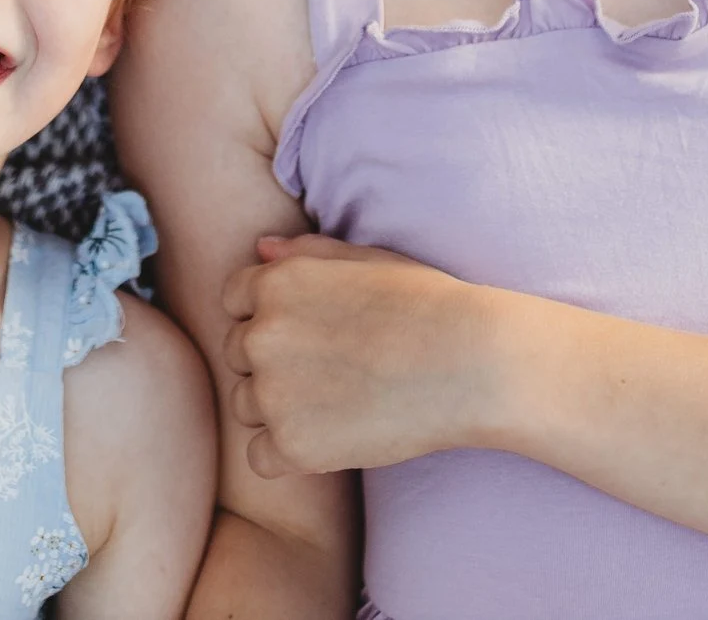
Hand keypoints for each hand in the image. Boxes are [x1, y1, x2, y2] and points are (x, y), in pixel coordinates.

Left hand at [220, 234, 492, 479]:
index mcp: (274, 283)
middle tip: (334, 370)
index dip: (272, 316)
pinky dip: (289, 454)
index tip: (313, 331)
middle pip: (238, 355)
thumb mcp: (366, 259)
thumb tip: (261, 249)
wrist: (472, 363)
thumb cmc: (428, 304)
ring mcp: (273, 393)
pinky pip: (260, 457)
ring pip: (247, 406)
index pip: (235, 300)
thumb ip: (306, 252)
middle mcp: (261, 334)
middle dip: (273, 362)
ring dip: (279, 408)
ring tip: (340, 402)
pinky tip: (332, 439)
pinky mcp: (293, 446)